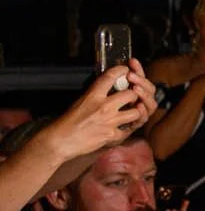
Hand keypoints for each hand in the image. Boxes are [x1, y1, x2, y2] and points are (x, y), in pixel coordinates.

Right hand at [32, 63, 154, 164]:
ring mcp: (110, 121)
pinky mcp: (112, 135)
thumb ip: (96, 94)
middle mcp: (104, 107)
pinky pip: (128, 130)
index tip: (125, 70)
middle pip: (131, 94)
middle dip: (134, 95)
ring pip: (136, 112)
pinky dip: (126, 130)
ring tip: (131, 112)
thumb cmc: (68, 121)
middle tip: (132, 97)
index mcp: (93, 95)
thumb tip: (107, 88)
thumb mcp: (81, 101)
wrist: (62, 139)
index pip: (110, 77)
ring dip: (136, 112)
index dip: (121, 71)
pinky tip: (122, 128)